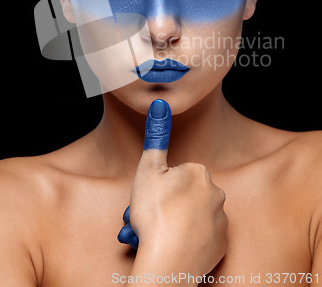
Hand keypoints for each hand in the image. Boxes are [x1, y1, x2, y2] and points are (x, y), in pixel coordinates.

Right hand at [117, 99, 227, 274]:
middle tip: (148, 219)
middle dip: (164, 207)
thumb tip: (160, 104)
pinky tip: (172, 246)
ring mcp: (221, 221)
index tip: (150, 199)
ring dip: (173, 224)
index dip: (158, 187)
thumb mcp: (147, 170)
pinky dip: (187, 241)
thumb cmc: (155, 214)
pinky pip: (201, 238)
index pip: (175, 175)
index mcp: (199, 173)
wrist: (167, 263)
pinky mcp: (221, 246)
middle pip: (183, 196)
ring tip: (157, 235)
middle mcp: (216, 193)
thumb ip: (156, 137)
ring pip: (190, 217)